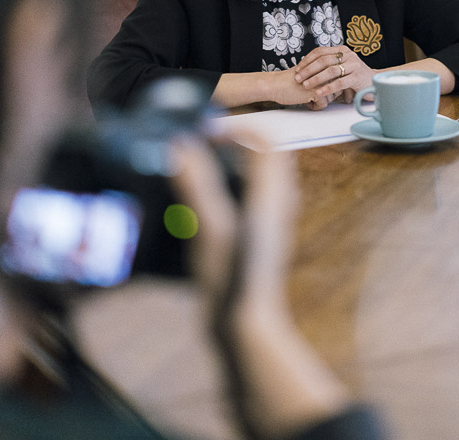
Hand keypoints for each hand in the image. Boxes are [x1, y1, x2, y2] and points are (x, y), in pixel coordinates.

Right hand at [169, 131, 295, 317]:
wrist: (246, 328)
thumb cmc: (232, 280)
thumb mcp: (209, 228)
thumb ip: (196, 183)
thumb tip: (180, 145)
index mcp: (272, 197)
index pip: (267, 142)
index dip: (238, 129)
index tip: (206, 132)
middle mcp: (278, 206)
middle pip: (267, 156)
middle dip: (236, 142)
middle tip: (203, 144)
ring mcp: (272, 223)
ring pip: (261, 178)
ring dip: (234, 164)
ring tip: (200, 168)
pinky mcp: (261, 239)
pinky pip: (252, 198)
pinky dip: (231, 187)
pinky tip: (203, 204)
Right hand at [265, 69, 333, 110]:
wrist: (276, 84)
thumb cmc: (291, 80)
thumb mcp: (311, 72)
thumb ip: (324, 74)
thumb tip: (338, 85)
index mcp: (324, 64)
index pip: (338, 78)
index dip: (331, 86)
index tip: (318, 88)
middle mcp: (325, 71)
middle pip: (337, 89)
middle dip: (327, 94)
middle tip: (311, 92)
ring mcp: (322, 81)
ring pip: (331, 97)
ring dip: (320, 100)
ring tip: (307, 95)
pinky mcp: (316, 92)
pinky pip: (323, 105)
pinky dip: (314, 106)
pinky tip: (304, 100)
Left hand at [292, 45, 374, 104]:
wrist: (374, 82)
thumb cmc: (355, 76)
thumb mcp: (342, 67)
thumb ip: (329, 65)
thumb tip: (306, 68)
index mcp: (342, 50)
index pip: (320, 51)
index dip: (307, 60)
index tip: (297, 69)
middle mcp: (348, 55)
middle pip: (323, 60)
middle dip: (308, 70)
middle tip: (297, 78)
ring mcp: (354, 65)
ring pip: (330, 71)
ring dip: (315, 78)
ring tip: (305, 85)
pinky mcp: (357, 77)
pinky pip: (339, 83)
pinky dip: (327, 88)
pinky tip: (318, 93)